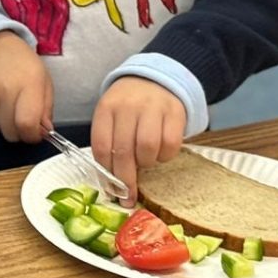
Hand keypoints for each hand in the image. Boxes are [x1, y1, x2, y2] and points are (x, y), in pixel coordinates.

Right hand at [0, 30, 53, 143]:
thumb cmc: (20, 63)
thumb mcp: (43, 80)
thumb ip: (45, 109)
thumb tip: (43, 132)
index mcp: (29, 82)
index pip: (27, 125)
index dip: (32, 136)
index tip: (34, 132)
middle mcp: (3, 88)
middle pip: (11, 132)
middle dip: (18, 131)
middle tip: (19, 117)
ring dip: (3, 124)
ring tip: (4, 104)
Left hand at [91, 75, 186, 198]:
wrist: (155, 79)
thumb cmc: (128, 106)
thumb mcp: (111, 116)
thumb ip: (108, 142)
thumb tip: (110, 183)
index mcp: (107, 108)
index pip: (101, 145)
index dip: (105, 173)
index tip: (110, 191)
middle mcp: (128, 106)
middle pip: (123, 151)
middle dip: (125, 180)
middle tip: (128, 197)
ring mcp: (153, 108)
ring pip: (147, 148)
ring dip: (146, 164)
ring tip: (145, 163)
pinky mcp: (175, 113)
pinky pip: (171, 144)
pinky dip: (165, 156)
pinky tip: (160, 154)